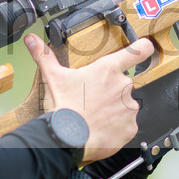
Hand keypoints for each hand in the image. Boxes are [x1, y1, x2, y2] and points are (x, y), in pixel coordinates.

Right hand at [24, 34, 152, 162]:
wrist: (69, 138)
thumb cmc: (64, 108)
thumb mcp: (53, 77)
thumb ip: (44, 55)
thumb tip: (31, 40)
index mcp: (107, 69)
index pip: (136, 52)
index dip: (143, 47)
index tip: (146, 47)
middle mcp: (122, 86)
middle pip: (122, 85)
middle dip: (111, 92)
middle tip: (94, 100)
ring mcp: (129, 107)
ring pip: (125, 105)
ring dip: (114, 109)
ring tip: (96, 116)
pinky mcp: (131, 126)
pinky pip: (127, 125)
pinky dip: (117, 127)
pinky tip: (102, 127)